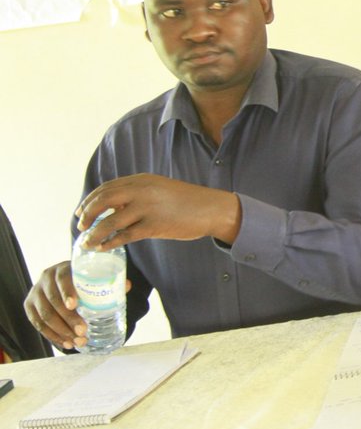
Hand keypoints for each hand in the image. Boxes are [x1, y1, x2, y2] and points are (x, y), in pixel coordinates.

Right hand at [23, 261, 129, 349]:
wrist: (62, 283)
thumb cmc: (82, 280)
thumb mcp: (92, 276)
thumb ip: (109, 281)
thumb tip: (126, 285)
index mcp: (62, 269)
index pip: (62, 279)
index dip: (67, 292)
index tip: (74, 305)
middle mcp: (45, 279)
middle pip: (53, 301)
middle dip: (67, 319)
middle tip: (82, 331)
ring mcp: (35, 294)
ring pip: (44, 315)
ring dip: (61, 331)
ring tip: (77, 341)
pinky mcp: (29, 307)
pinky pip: (37, 324)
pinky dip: (52, 336)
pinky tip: (65, 343)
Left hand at [75, 173, 241, 250]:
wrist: (212, 208)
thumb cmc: (187, 201)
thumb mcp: (159, 189)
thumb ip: (137, 195)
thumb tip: (114, 209)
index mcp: (141, 180)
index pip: (106, 188)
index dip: (89, 201)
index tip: (80, 212)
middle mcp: (142, 191)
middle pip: (103, 201)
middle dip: (87, 215)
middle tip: (80, 227)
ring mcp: (148, 208)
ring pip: (111, 221)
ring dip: (95, 234)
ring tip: (87, 243)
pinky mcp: (155, 225)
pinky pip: (125, 235)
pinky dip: (111, 242)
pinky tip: (104, 248)